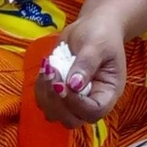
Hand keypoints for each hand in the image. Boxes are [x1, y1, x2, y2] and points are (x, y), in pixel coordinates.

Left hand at [34, 11, 126, 127]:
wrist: (93, 27)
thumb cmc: (101, 35)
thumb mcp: (97, 46)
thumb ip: (87, 65)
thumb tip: (73, 86)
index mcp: (107, 93)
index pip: (93, 112)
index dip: (76, 104)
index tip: (63, 84)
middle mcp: (91, 101)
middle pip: (72, 120)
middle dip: (57, 102)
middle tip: (52, 76)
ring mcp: (73, 99)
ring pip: (54, 114)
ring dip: (45, 95)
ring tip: (47, 69)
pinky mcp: (58, 93)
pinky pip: (44, 101)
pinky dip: (39, 88)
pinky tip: (44, 69)